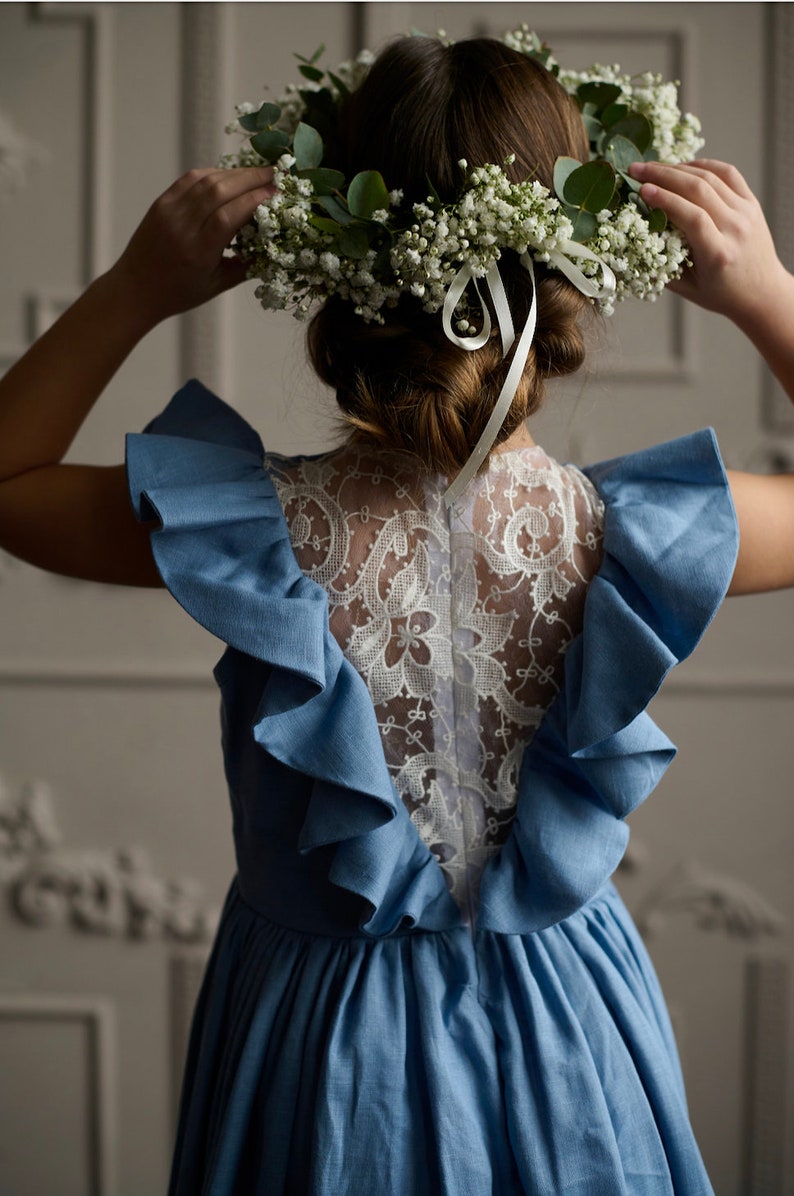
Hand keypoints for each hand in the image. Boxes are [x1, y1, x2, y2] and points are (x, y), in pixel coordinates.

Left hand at [107, 167, 275, 325]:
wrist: (134, 290)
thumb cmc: (178, 293)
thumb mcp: (216, 286)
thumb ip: (245, 266)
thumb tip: (274, 245)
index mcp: (198, 253)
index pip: (230, 215)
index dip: (256, 199)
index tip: (277, 192)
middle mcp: (182, 228)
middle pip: (220, 191)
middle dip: (251, 178)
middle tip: (275, 173)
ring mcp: (169, 212)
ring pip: (206, 180)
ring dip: (235, 173)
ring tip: (257, 173)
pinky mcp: (161, 203)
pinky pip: (190, 179)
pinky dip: (213, 173)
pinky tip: (229, 176)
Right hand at [629, 159, 790, 329]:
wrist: (763, 293)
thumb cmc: (722, 294)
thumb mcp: (689, 289)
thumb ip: (663, 266)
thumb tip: (635, 242)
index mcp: (719, 254)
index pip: (692, 216)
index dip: (665, 199)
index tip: (641, 189)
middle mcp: (736, 229)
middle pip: (699, 189)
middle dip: (663, 175)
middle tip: (636, 169)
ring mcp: (746, 212)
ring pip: (710, 177)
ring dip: (678, 168)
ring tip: (653, 166)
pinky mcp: (752, 203)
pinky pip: (727, 173)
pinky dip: (703, 165)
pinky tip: (683, 167)